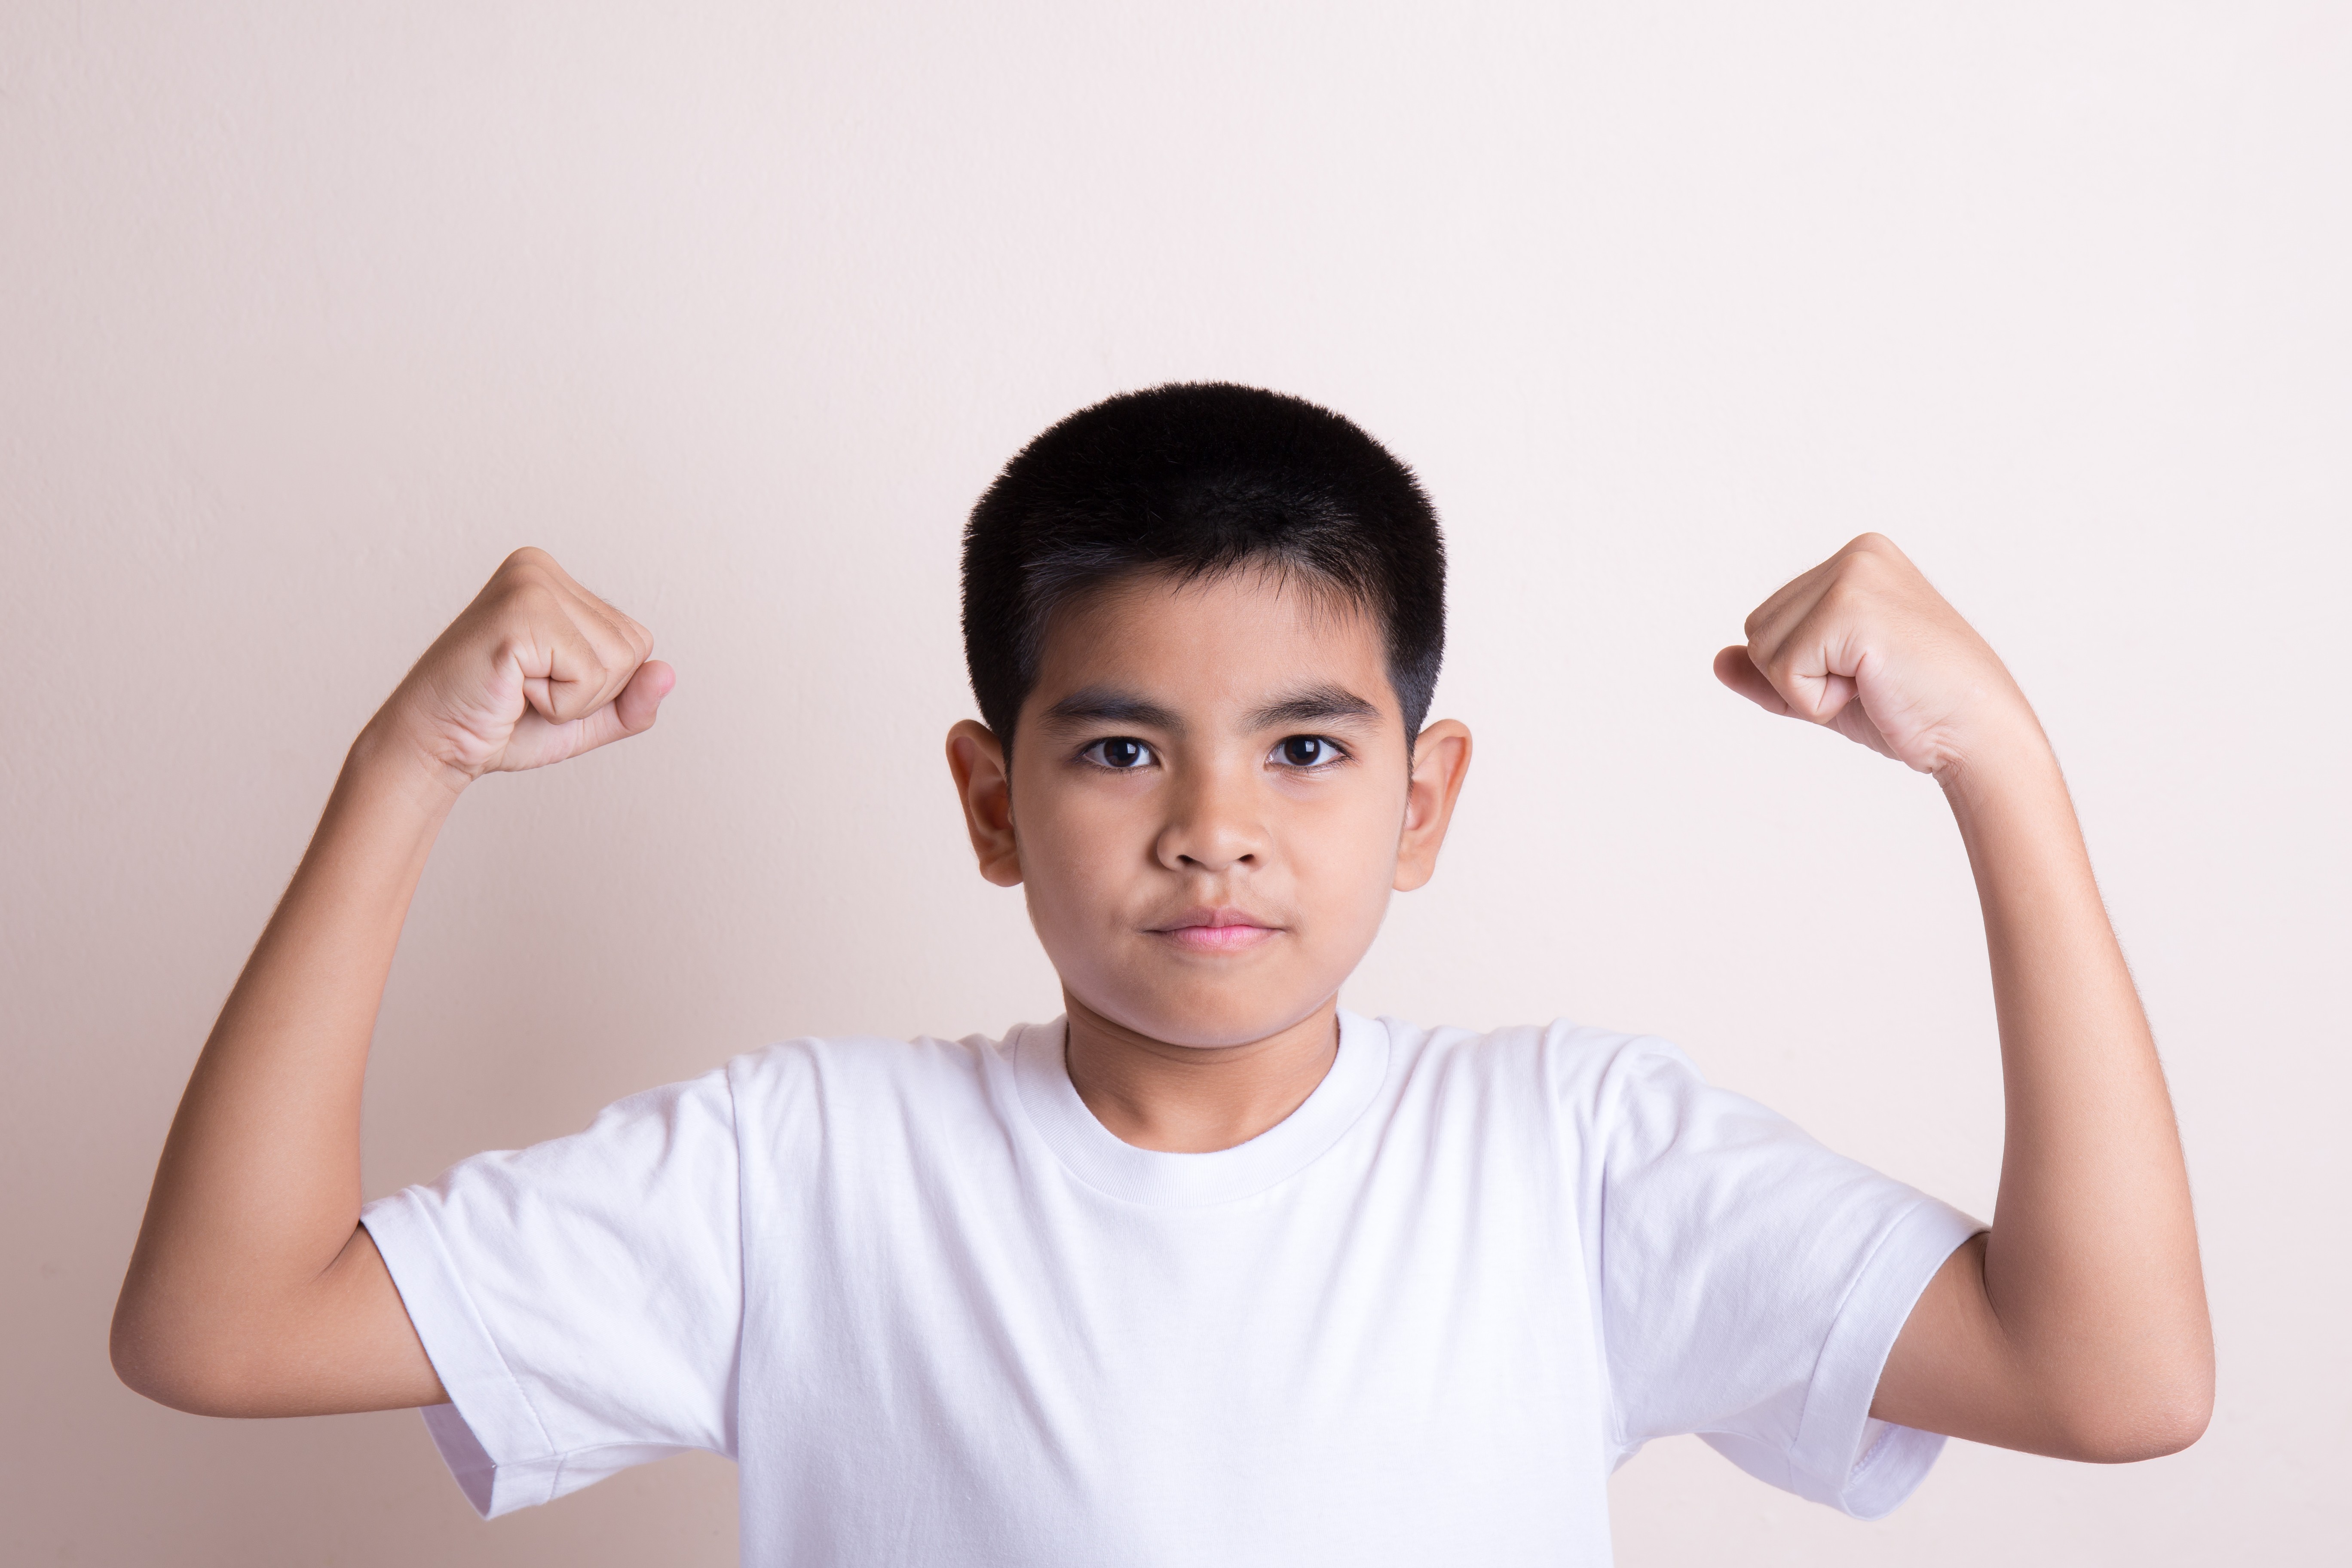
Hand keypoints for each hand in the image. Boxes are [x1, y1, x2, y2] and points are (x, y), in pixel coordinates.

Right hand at [369, 547, 673, 790]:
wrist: (436, 745)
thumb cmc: (503, 725)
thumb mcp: (586, 717)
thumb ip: (633, 699)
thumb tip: (670, 672)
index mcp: (556, 580)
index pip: (637, 641)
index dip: (601, 686)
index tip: (541, 684)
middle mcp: (540, 568)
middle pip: (633, 649)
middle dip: (589, 692)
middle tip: (527, 690)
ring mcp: (529, 584)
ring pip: (616, 663)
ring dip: (571, 699)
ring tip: (518, 688)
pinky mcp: (520, 614)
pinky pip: (588, 676)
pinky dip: (557, 703)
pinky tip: (512, 690)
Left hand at [1713, 533, 2036, 780]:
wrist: (1978, 738)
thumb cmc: (1914, 712)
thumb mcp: (1829, 687)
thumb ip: (1772, 670)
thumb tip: (1717, 660)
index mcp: (1858, 559)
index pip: (1770, 622)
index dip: (1802, 671)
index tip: (1866, 675)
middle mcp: (1857, 553)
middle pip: (1758, 631)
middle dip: (1800, 678)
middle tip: (1870, 684)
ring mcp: (1855, 574)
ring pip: (1764, 649)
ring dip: (1809, 690)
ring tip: (1873, 684)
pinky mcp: (1852, 608)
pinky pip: (1785, 670)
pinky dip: (1818, 702)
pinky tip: (1873, 690)